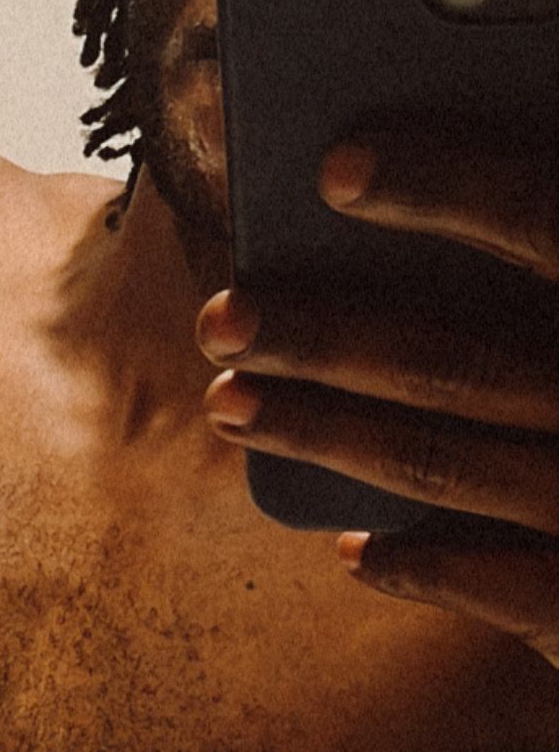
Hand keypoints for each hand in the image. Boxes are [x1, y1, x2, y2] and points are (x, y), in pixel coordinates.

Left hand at [196, 131, 558, 663]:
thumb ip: (555, 259)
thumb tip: (445, 165)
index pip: (558, 219)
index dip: (450, 188)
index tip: (335, 167)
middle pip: (462, 360)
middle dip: (328, 336)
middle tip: (226, 315)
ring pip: (451, 466)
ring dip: (332, 435)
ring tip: (235, 403)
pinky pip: (493, 587)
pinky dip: (415, 566)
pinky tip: (354, 549)